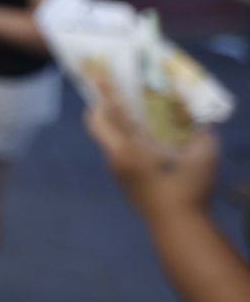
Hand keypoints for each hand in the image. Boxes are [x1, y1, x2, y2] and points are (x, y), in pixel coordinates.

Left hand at [83, 71, 217, 223]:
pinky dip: (120, 136)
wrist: (177, 226)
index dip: (105, 93)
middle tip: (108, 88)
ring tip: (127, 107)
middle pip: (98, 125)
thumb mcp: (203, 160)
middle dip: (101, 105)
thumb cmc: (189, 191)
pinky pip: (115, 150)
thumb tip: (204, 123)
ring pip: (107, 138)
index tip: (97, 75)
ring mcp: (117, 170)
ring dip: (111, 121)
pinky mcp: (123, 179)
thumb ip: (204, 138)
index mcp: (129, 150)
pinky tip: (139, 134)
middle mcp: (116, 158)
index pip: (112, 115)